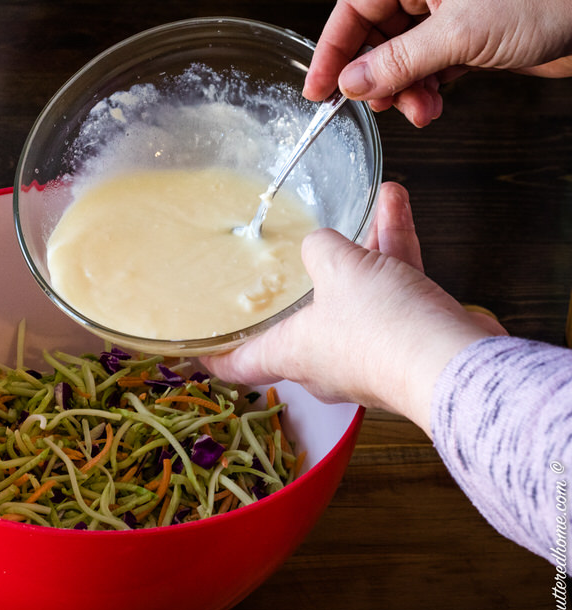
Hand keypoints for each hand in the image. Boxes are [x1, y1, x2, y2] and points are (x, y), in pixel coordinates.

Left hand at [201, 182, 505, 434]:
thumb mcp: (337, 270)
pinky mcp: (406, 339)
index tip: (194, 344)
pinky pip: (393, 287)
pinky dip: (393, 249)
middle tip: (290, 250)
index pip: (236, 363)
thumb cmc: (383, 330)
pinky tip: (394, 203)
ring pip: (355, 291)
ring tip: (364, 204)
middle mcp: (324, 359)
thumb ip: (319, 249)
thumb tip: (319, 244)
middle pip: (300, 316)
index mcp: (291, 353)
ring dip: (361, 246)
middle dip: (302, 277)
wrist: (457, 364)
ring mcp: (367, 351)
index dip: (212, 353)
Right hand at [303, 0, 571, 126]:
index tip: (318, 89)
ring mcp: (449, 12)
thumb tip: (353, 83)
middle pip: (375, 36)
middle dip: (376, 77)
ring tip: (420, 109)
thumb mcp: (460, 33)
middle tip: (379, 104)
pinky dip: (427, 89)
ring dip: (404, 90)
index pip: (353, 10)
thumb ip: (399, 61)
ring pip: (401, 57)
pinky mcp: (469, 35)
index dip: (332, 51)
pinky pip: (429, 66)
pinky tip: (433, 104)